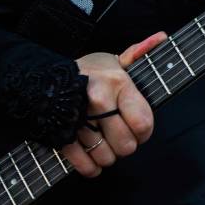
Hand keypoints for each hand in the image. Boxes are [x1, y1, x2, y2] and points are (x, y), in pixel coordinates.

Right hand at [60, 33, 163, 177]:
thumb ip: (138, 53)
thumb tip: (161, 37)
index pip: (143, 123)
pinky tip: (92, 158)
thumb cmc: (86, 73)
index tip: (139, 129)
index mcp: (116, 83)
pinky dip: (91, 167)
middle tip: (119, 136)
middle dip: (126, 145)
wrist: (42, 79)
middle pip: (126, 145)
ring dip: (107, 155)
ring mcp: (78, 120)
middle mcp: (98, 101)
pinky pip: (85, 165)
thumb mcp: (112, 60)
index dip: (145, 131)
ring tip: (103, 141)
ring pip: (106, 157)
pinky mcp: (62, 136)